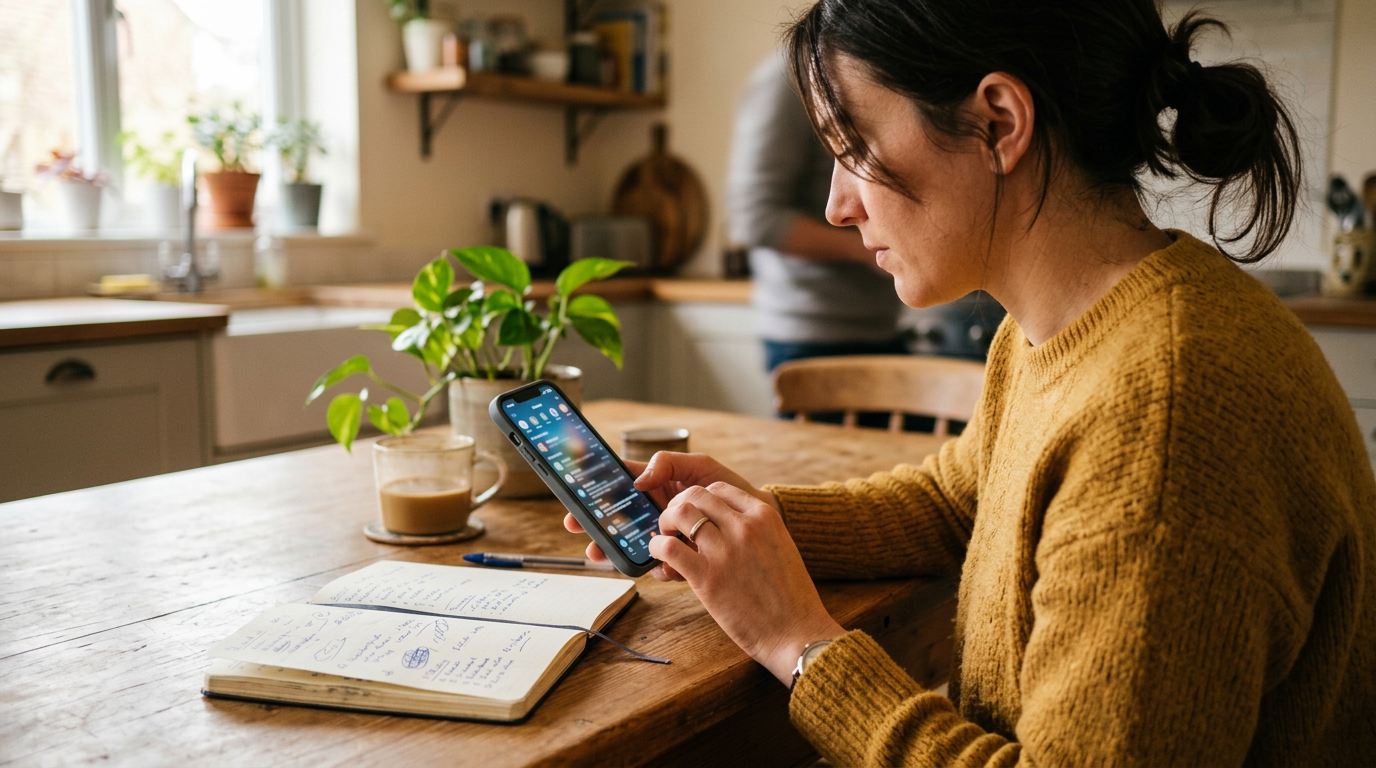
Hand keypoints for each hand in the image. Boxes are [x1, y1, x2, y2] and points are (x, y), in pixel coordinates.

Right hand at [563, 452, 779, 571]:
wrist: (772, 526)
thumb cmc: (737, 490)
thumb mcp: (705, 468)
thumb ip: (672, 464)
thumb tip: (640, 478)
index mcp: (663, 486)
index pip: (623, 485)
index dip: (599, 490)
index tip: (578, 499)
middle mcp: (663, 513)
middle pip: (622, 519)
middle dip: (598, 523)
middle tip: (577, 528)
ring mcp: (675, 539)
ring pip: (638, 545)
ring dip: (620, 549)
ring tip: (604, 553)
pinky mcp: (689, 562)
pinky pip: (666, 566)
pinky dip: (662, 567)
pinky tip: (664, 568)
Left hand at [649, 482, 844, 685]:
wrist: (797, 633)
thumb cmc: (790, 597)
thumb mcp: (781, 548)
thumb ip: (756, 531)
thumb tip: (726, 526)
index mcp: (765, 517)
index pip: (719, 488)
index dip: (700, 500)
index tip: (695, 515)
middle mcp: (745, 527)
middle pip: (696, 494)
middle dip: (678, 506)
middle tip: (675, 526)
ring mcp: (725, 551)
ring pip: (680, 513)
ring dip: (665, 522)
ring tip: (666, 538)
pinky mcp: (707, 578)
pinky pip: (669, 548)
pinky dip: (657, 546)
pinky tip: (660, 556)